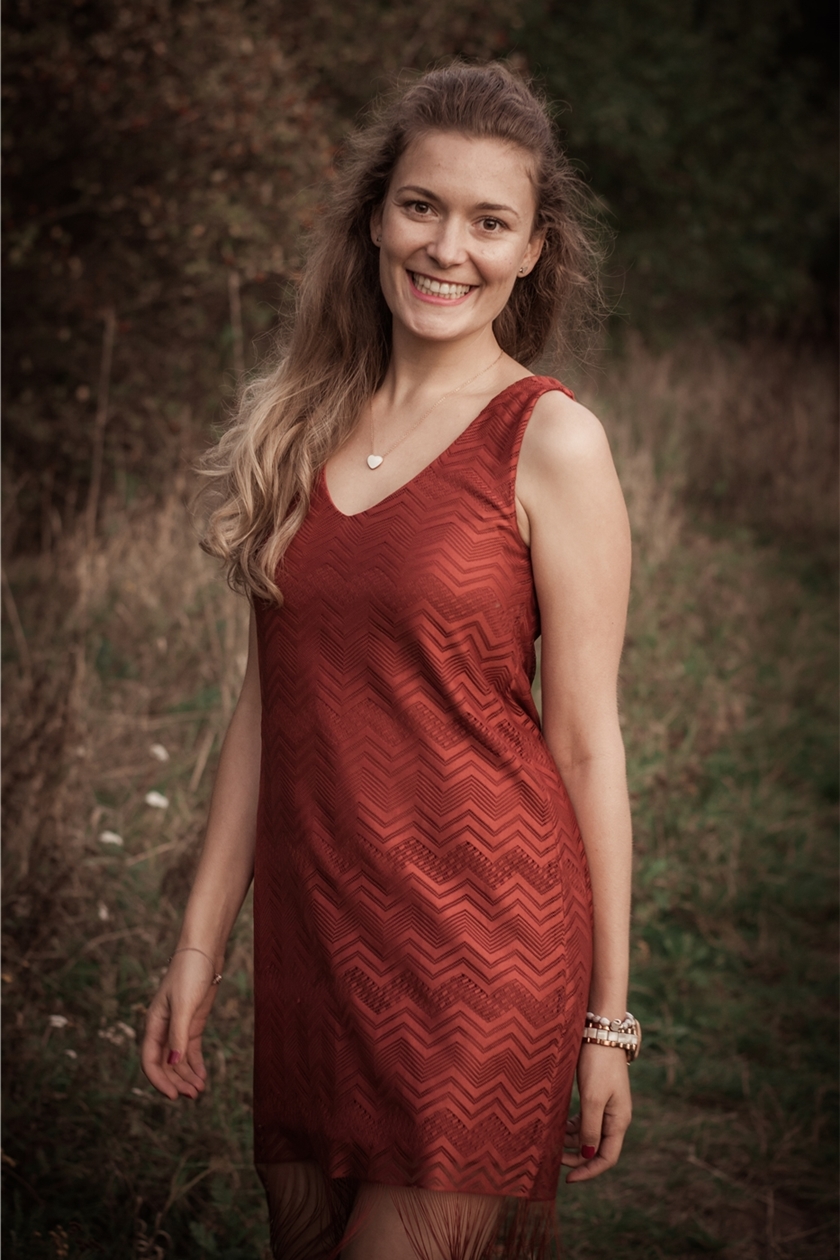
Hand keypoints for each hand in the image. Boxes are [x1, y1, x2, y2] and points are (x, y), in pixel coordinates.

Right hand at [141, 951, 219, 1100]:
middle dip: (176, 1082)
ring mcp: (179, 1026)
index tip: (173, 1096)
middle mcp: (163, 1028)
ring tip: (199, 1090)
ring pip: (178, 1060)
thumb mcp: (184, 1005)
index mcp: (153, 1024)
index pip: (150, 1061)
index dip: (159, 1081)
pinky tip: (202, 1077)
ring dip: (186, 1076)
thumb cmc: (190, 973)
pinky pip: (190, 1050)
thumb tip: (173, 1064)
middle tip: (193, 1095)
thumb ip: (178, 1035)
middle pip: (164, 1064)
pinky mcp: (193, 1023)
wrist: (204, 951)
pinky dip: (195, 1065)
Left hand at [561, 1042, 631, 1182]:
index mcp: (619, 1121)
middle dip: (576, 1158)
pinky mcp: (598, 1095)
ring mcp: (607, 1106)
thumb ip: (589, 1128)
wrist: (601, 1030)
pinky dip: (572, 1127)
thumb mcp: (592, 1097)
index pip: (607, 1158)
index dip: (589, 1171)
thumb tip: (588, 1156)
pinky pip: (585, 1120)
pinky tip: (558, 1127)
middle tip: (553, 1159)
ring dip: (572, 1142)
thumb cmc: (598, 1063)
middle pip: (597, 1149)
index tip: (567, 1179)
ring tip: (551, 1142)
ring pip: (589, 1135)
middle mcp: (615, 1117)